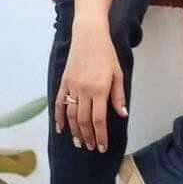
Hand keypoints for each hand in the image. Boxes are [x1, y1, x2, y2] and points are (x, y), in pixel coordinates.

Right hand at [55, 19, 126, 151]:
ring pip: (71, 116)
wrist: (89, 35)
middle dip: (88, 137)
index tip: (102, 147)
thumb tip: (122, 114)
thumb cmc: (106, 53)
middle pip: (84, 121)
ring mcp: (72, 87)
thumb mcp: (118, 73)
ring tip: (79, 142)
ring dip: (75, 131)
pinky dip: (59, 118)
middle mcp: (84, 91)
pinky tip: (61, 129)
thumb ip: (118, 96)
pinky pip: (59, 103)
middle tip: (91, 147)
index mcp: (100, 89)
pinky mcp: (64, 82)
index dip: (101, 136)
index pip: (99, 120)